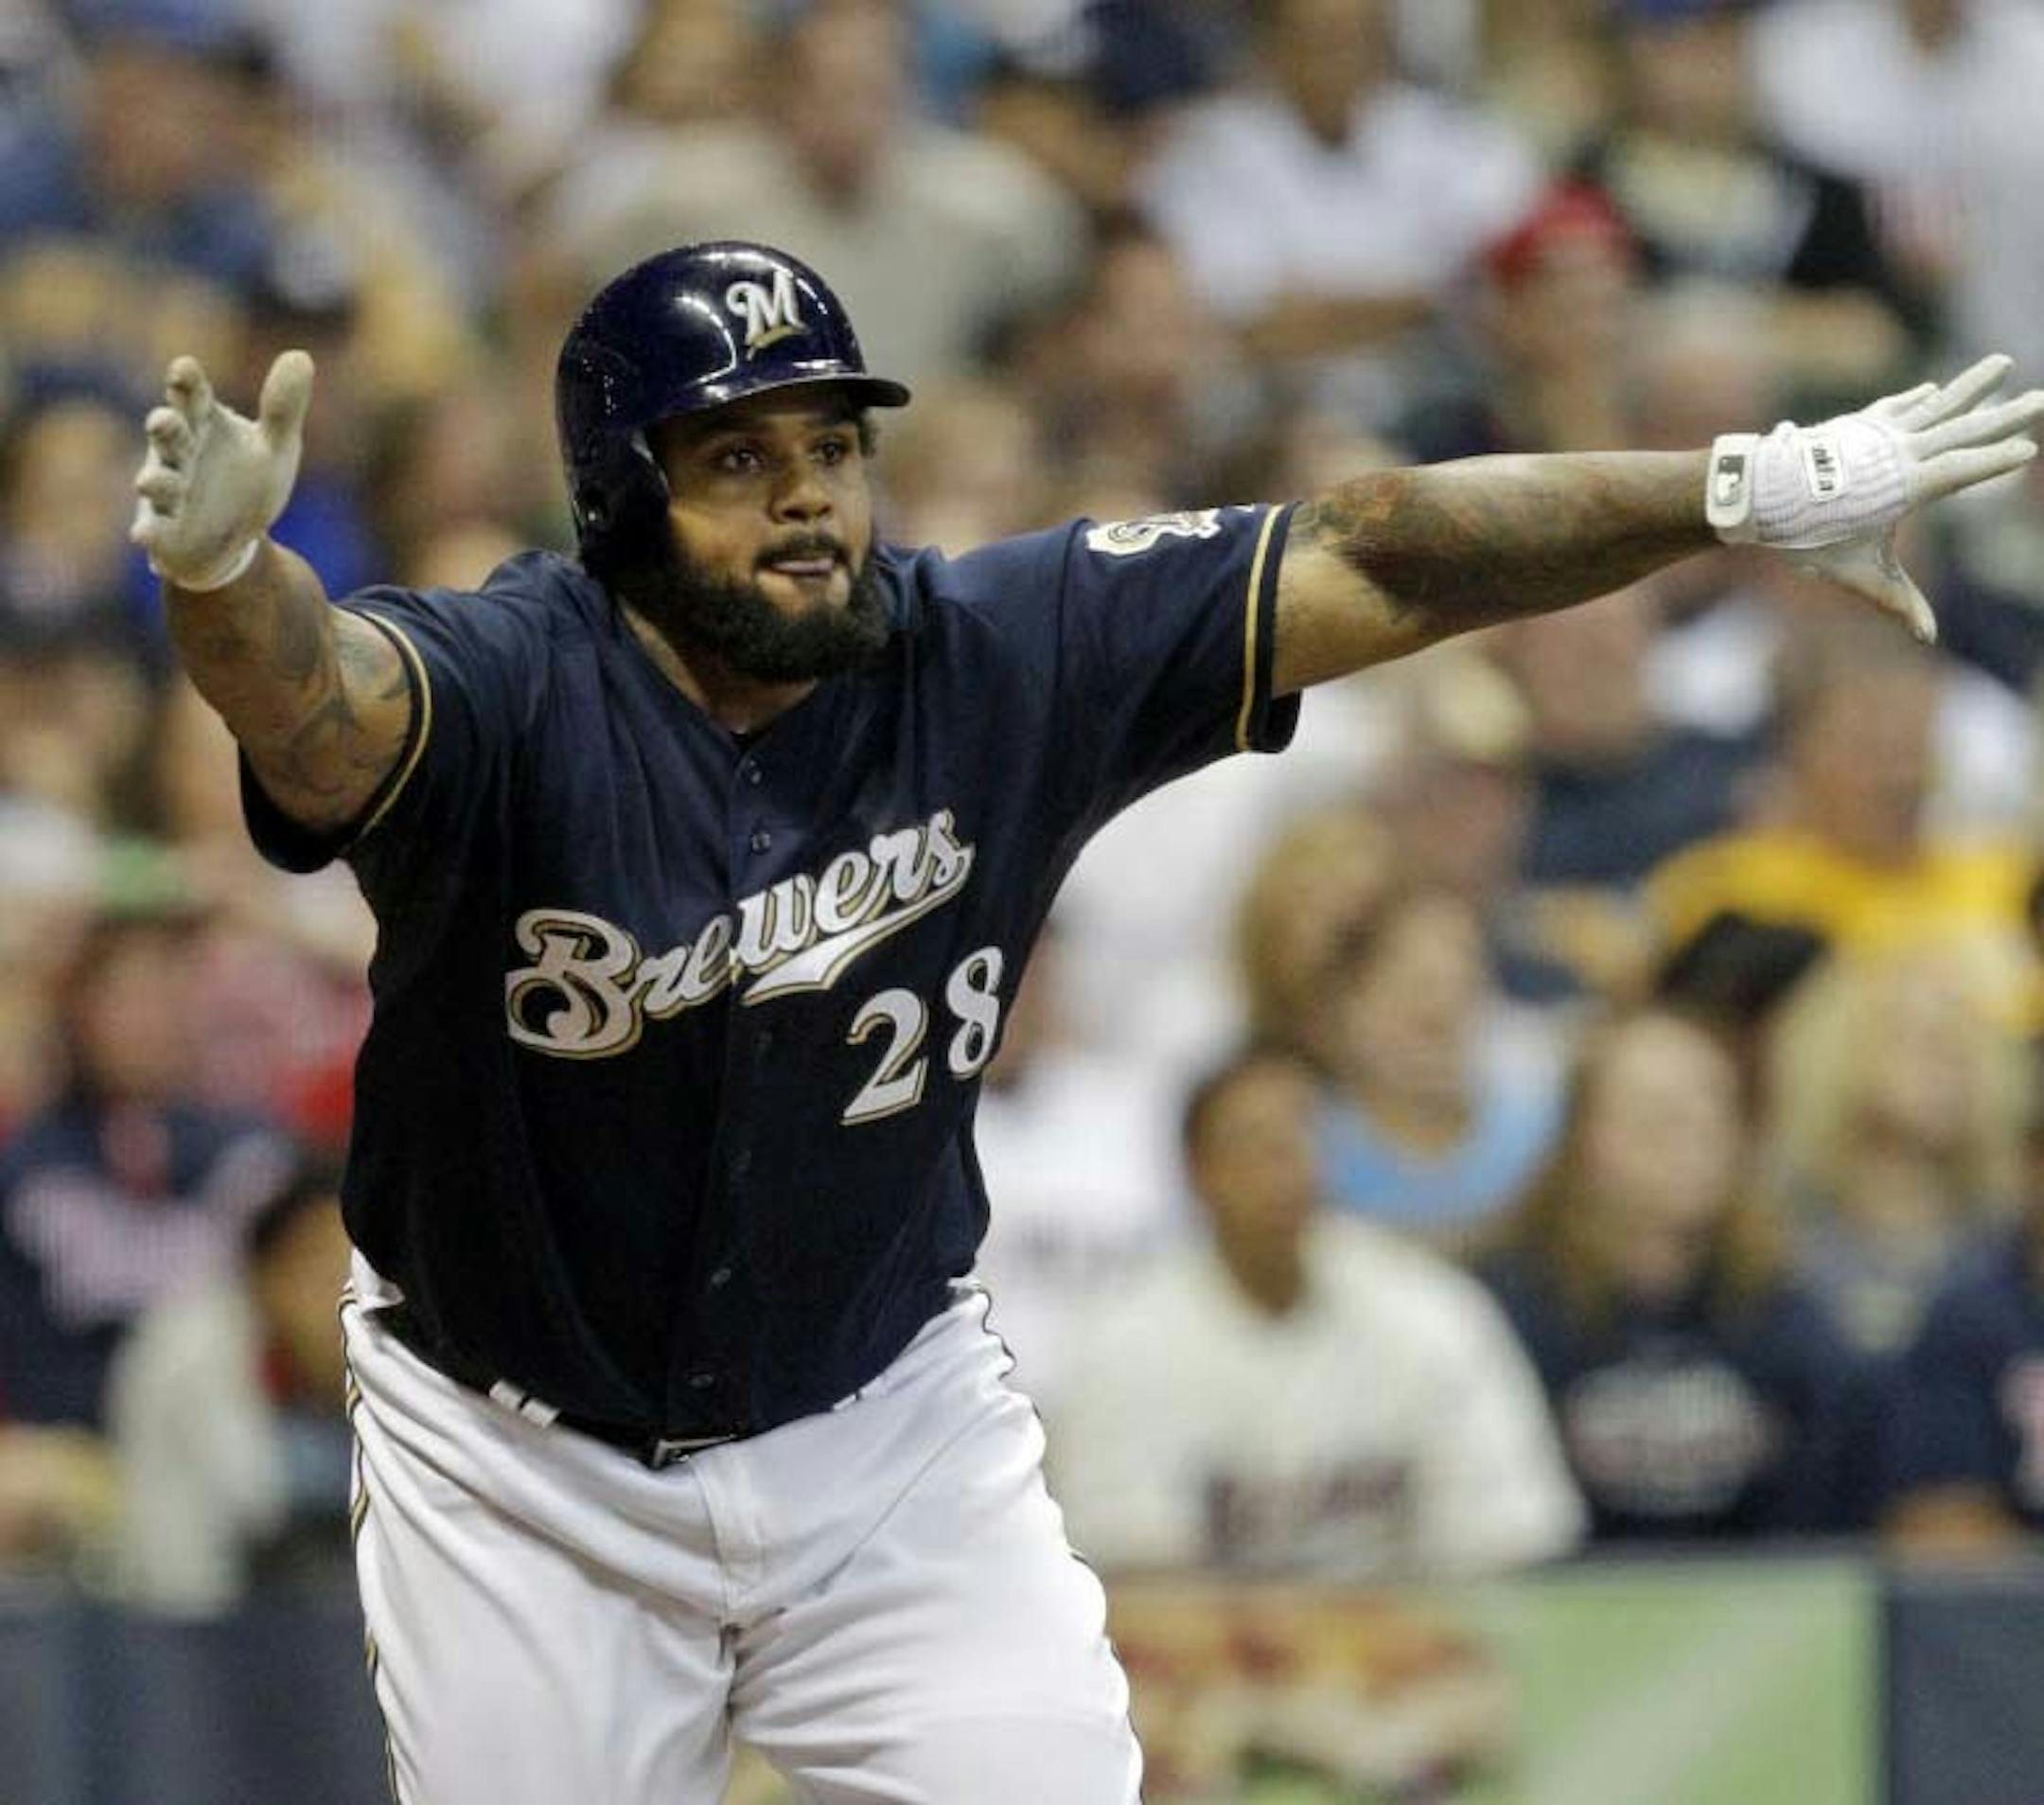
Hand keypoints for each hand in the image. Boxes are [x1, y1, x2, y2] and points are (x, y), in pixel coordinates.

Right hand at [130, 350, 315, 590]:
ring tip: (151, 483)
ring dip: (155, 480)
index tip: (184, 368)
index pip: (192, 394)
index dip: (186, 382)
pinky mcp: (164, 527)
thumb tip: (300, 356)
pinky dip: (148, 531)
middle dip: (165, 427)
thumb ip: (283, 406)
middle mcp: (179, 451)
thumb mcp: (276, 445)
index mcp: (204, 422)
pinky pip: (153, 528)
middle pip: (169, 433)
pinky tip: (143, 535)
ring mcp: (169, 489)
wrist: (237, 537)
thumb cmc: (249, 479)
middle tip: (163, 420)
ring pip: (158, 480)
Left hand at [1707, 354, 2043, 642]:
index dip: (1995, 461)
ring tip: (2002, 362)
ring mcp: (1877, 433)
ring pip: (1934, 406)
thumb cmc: (1805, 536)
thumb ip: (1896, 601)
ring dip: (1969, 387)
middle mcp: (1898, 452)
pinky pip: (1897, 408)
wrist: (1757, 494)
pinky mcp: (1857, 426)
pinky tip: (1934, 390)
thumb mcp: (1855, 573)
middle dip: (2002, 417)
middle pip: (1960, 431)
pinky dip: (1919, 399)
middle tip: (2040, 398)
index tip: (2027, 449)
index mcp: (1905, 485)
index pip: (1961, 470)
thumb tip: (1928, 638)